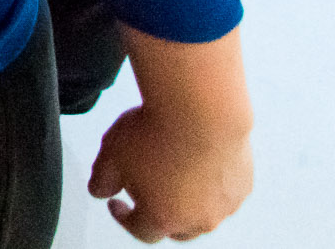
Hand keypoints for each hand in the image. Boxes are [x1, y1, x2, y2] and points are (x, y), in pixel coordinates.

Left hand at [90, 104, 252, 241]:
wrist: (201, 110)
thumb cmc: (155, 132)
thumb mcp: (110, 156)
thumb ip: (101, 180)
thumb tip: (99, 191)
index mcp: (163, 218)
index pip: (141, 231)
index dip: (124, 218)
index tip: (116, 203)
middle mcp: (198, 220)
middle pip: (176, 229)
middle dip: (159, 215)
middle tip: (147, 194)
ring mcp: (225, 205)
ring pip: (204, 213)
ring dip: (188, 201)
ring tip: (174, 174)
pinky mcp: (243, 185)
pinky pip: (224, 193)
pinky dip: (211, 184)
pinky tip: (199, 162)